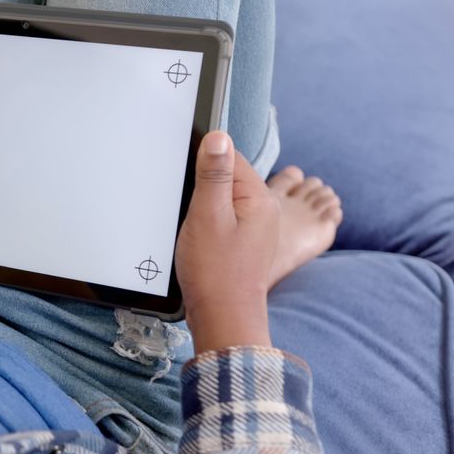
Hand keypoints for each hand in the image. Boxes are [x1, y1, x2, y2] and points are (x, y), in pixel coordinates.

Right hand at [175, 131, 278, 353]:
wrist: (223, 317)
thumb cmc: (215, 271)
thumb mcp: (208, 215)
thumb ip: (214, 175)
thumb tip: (219, 137)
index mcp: (259, 198)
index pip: (231, 156)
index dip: (204, 163)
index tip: (189, 181)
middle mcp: (264, 209)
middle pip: (228, 176)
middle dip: (204, 185)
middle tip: (192, 212)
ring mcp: (257, 226)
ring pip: (225, 197)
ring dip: (205, 204)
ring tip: (196, 228)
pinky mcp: (245, 240)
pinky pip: (225, 215)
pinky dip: (209, 219)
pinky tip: (200, 236)